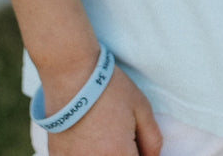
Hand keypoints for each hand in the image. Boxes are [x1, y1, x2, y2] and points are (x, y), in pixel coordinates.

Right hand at [47, 66, 161, 155]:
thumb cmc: (108, 88)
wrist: (70, 75)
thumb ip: (152, 139)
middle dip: (122, 152)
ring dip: (102, 151)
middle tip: (116, 133)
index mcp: (120, 154)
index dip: (139, 153)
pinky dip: (83, 152)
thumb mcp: (140, 107)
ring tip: (100, 133)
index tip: (135, 141)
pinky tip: (83, 137)